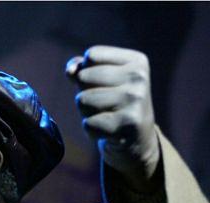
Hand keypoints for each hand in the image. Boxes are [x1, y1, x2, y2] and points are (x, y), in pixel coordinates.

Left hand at [66, 46, 160, 191]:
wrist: (137, 140)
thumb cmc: (114, 104)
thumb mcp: (103, 80)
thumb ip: (83, 68)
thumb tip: (71, 70)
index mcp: (137, 62)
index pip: (92, 55)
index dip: (86, 70)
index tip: (102, 83)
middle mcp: (139, 78)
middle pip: (84, 77)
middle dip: (84, 93)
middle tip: (104, 104)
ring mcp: (135, 101)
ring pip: (83, 100)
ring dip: (86, 112)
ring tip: (105, 116)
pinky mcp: (127, 124)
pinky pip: (88, 123)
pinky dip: (91, 129)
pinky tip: (107, 130)